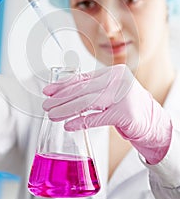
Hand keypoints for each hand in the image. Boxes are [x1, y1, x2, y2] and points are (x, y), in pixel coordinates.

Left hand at [43, 64, 171, 164]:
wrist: (153, 121)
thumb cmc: (128, 106)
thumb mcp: (111, 92)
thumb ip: (93, 88)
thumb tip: (65, 91)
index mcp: (113, 73)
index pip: (83, 78)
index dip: (63, 84)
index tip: (48, 90)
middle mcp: (117, 81)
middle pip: (82, 89)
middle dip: (61, 98)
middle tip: (46, 104)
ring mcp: (121, 96)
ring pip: (87, 102)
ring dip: (66, 109)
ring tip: (52, 114)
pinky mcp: (124, 113)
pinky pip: (97, 118)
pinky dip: (80, 122)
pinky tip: (68, 125)